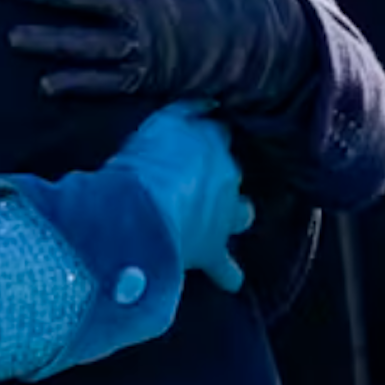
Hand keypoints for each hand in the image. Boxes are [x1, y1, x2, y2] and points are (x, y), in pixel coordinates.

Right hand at [103, 106, 252, 293]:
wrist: (143, 211)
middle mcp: (226, 176)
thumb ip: (181, 114)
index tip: (203, 134)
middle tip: (203, 177)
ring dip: (234, 216)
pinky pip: (225, 267)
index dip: (210, 134)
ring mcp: (224, 216)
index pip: (219, 130)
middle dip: (222, 175)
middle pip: (233, 171)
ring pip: (242, 214)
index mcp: (211, 142)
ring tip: (225, 219)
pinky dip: (227, 274)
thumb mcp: (158, 123)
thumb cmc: (143, 163)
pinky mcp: (212, 250)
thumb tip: (201, 104)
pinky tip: (230, 280)